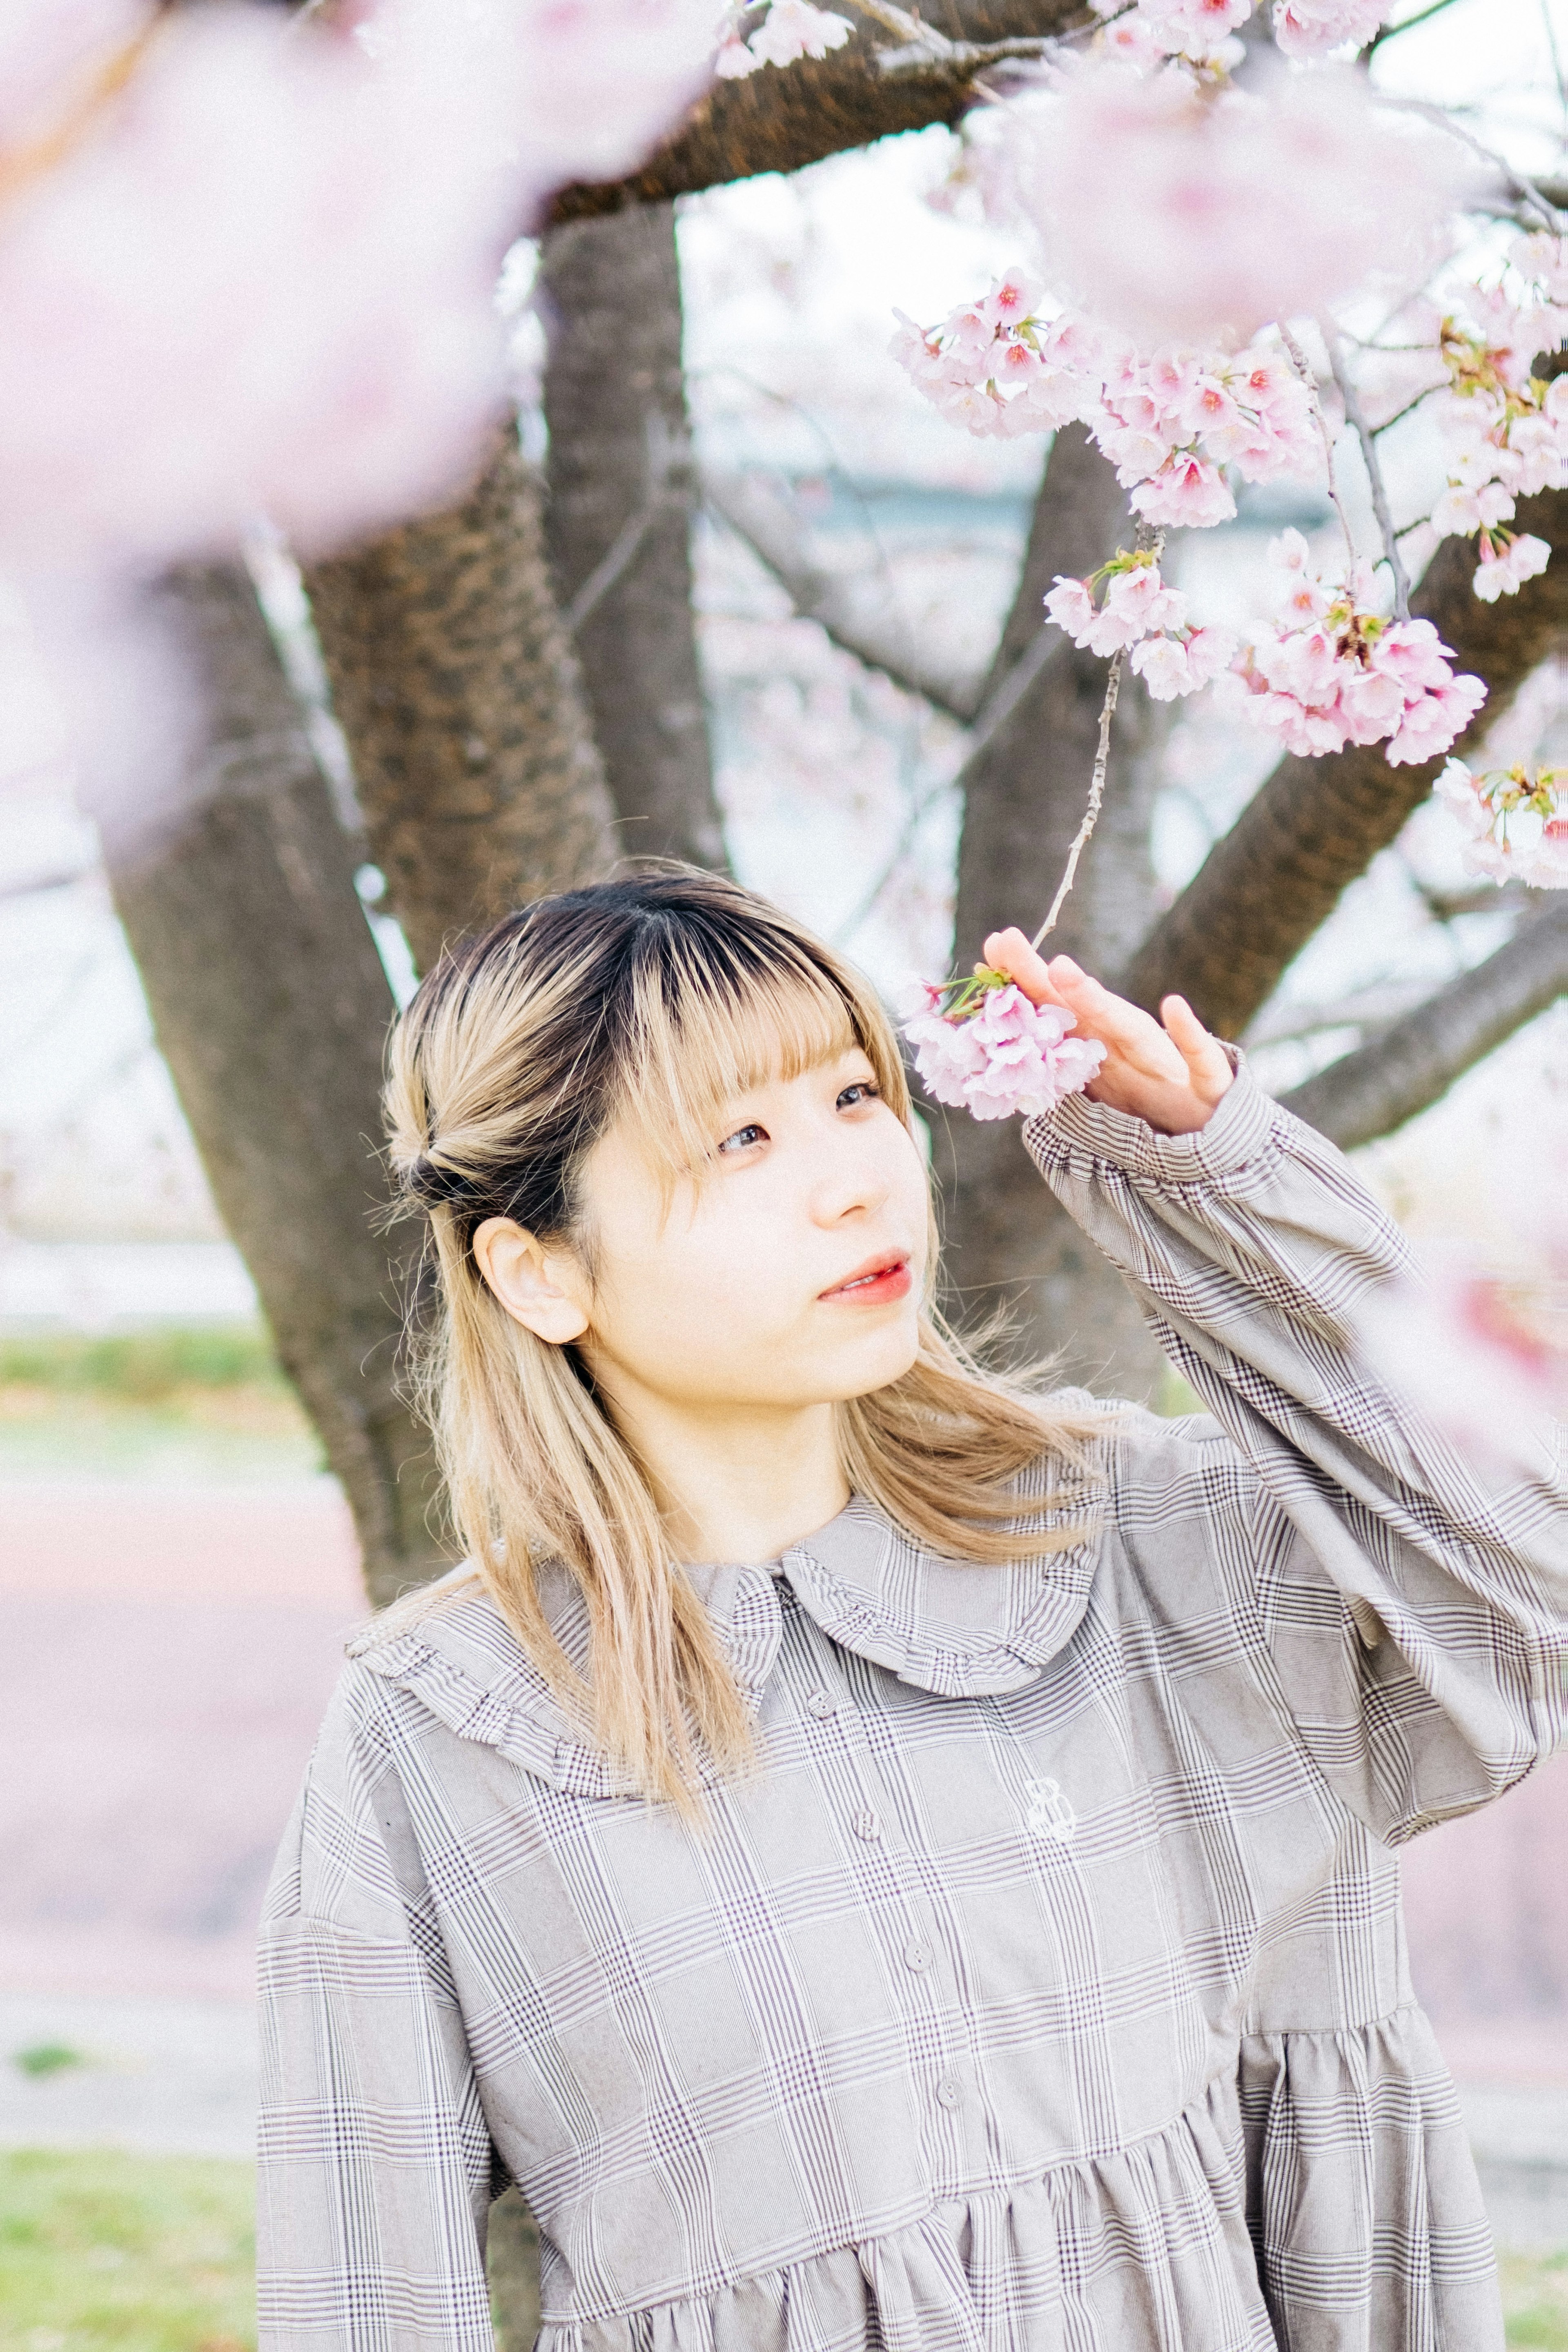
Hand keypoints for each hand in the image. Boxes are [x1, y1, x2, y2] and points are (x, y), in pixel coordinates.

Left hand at [983, 928, 1233, 1136]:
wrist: (1210, 1133)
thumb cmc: (1149, 1098)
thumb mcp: (1099, 1083)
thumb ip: (1058, 1057)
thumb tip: (998, 1035)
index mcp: (1099, 1047)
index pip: (1053, 1012)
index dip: (1020, 982)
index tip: (990, 944)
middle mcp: (1126, 1046)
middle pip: (1078, 1011)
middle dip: (1041, 979)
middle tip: (1007, 940)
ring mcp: (1164, 1062)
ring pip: (1128, 1030)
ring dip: (1097, 1002)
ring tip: (1063, 971)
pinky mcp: (1204, 1082)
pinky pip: (1197, 1058)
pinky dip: (1188, 1034)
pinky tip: (1173, 1006)